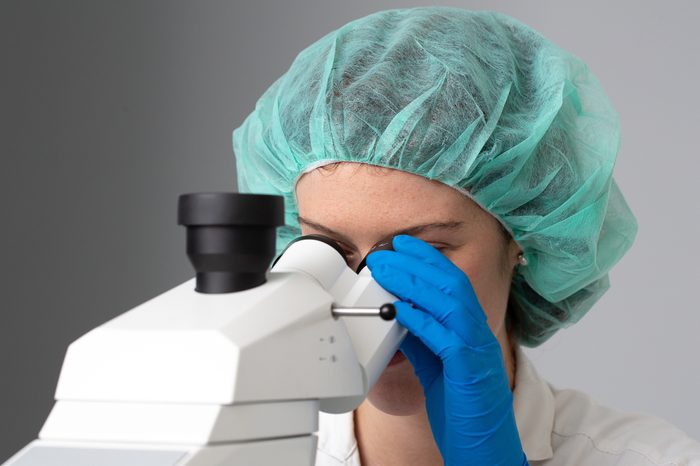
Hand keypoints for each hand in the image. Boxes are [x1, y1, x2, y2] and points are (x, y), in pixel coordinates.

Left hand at [366, 234, 527, 465]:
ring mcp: (477, 350)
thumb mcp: (434, 366)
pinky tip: (398, 309)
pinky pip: (445, 337)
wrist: (484, 447)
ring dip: (414, 282)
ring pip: (450, 303)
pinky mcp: (471, 371)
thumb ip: (418, 339)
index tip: (402, 245)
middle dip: (417, 263)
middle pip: (451, 284)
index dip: (427, 259)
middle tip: (386, 252)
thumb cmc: (462, 408)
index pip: (451, 282)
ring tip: (386, 270)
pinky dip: (420, 319)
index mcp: (471, 329)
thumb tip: (395, 315)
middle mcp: (478, 333)